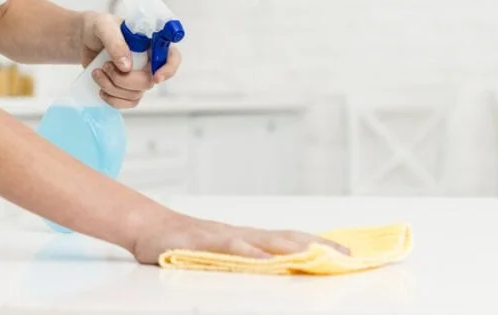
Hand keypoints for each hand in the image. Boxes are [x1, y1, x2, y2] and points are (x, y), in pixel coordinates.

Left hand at [80, 12, 180, 108]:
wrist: (84, 38)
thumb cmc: (99, 27)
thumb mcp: (105, 27)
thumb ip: (116, 43)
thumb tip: (126, 66)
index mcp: (151, 42)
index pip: (172, 57)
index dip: (168, 69)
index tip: (156, 77)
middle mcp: (148, 62)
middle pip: (149, 81)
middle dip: (125, 80)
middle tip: (107, 66)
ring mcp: (137, 77)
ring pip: (135, 94)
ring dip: (112, 88)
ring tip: (97, 73)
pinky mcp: (125, 89)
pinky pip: (127, 103)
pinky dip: (112, 100)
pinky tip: (101, 89)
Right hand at [131, 210, 350, 263]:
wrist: (148, 226)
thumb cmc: (184, 243)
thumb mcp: (221, 254)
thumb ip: (246, 261)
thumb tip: (278, 272)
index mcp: (248, 238)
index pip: (291, 240)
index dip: (320, 245)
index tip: (349, 254)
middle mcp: (241, 234)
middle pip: (286, 238)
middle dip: (318, 246)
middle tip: (346, 256)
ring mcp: (223, 236)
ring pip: (263, 241)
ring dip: (291, 248)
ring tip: (317, 256)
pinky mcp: (202, 242)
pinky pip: (229, 247)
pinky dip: (248, 253)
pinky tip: (264, 260)